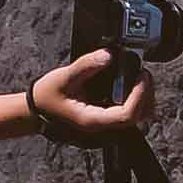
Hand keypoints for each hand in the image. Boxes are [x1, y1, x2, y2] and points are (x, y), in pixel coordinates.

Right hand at [28, 49, 149, 142]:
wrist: (37, 110)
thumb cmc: (48, 97)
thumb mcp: (64, 77)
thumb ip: (86, 66)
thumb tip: (108, 55)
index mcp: (93, 121)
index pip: (127, 115)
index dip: (139, 95)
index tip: (141, 75)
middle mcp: (103, 128)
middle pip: (139, 117)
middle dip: (146, 94)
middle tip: (143, 72)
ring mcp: (106, 126)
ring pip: (138, 117)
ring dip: (144, 98)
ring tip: (138, 76)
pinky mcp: (107, 120)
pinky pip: (130, 113)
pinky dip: (136, 99)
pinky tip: (130, 84)